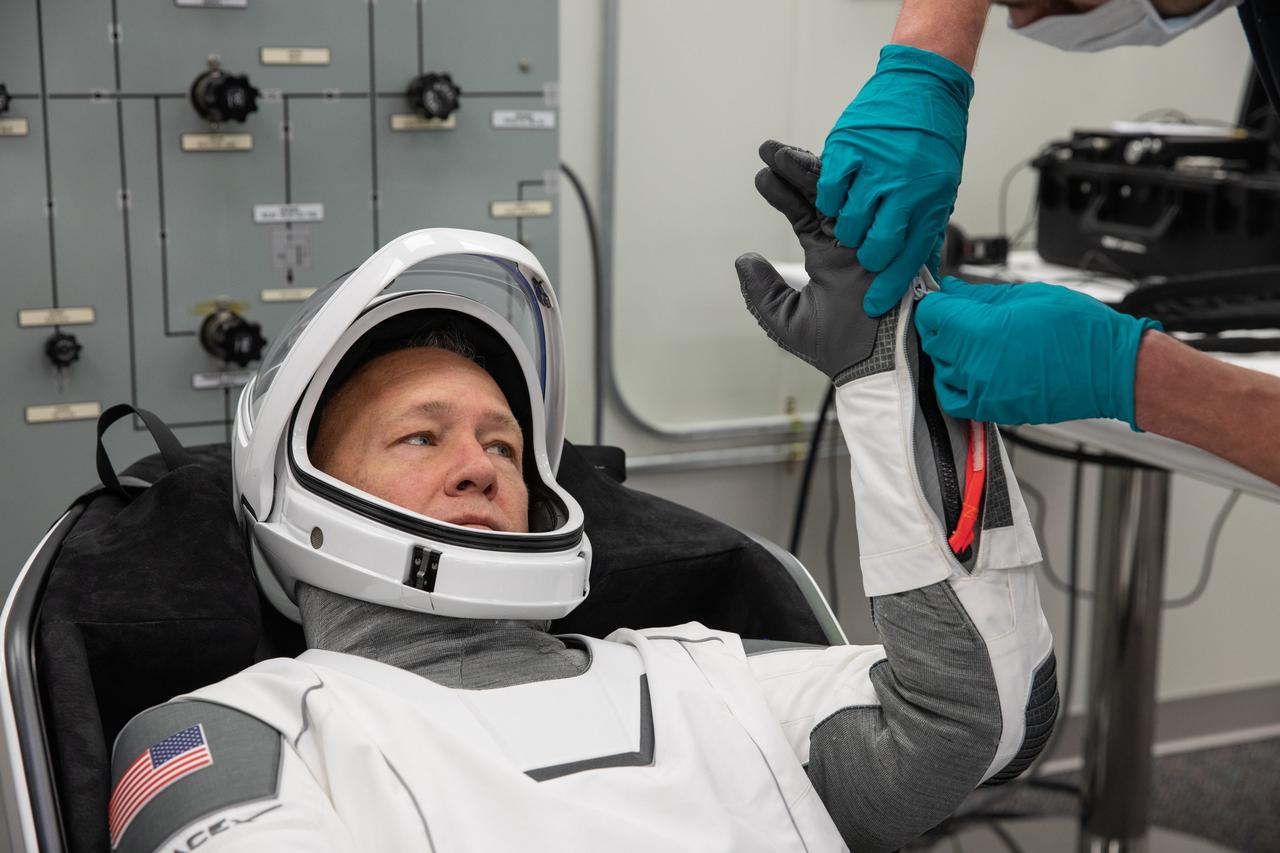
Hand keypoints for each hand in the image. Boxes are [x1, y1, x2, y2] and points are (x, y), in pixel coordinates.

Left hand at [735, 140, 884, 385]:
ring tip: (778, 152)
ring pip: (837, 191)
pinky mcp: (883, 235)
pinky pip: (860, 200)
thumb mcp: (786, 319)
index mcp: (828, 258)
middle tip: (768, 149)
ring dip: (808, 169)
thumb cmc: (837, 349)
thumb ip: (762, 291)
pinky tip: (812, 163)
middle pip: (820, 196)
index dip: (782, 194)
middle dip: (794, 171)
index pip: (803, 215)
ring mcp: (867, 235)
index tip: (761, 175)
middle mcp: (848, 242)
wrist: (878, 362)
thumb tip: (742, 260)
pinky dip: (837, 182)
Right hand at [817, 45, 972, 317]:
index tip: (875, 305)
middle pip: (876, 245)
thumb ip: (929, 225)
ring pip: (850, 222)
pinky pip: (829, 190)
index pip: (909, 257)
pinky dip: (829, 200)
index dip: (890, 287)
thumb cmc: (933, 139)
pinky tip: (835, 198)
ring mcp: (876, 167)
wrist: (923, 84)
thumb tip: (926, 272)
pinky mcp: (849, 148)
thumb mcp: (943, 187)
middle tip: (860, 254)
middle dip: (866, 259)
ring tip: (849, 223)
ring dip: (846, 229)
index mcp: (931, 200)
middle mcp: (905, 187)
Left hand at [914, 276, 1162, 426]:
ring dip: (950, 354)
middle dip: (943, 325)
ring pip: (941, 370)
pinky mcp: (992, 410)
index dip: (935, 302)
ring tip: (977, 342)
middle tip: (965, 316)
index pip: (931, 314)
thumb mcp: (1026, 296)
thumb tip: (953, 289)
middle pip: (932, 341)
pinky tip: (972, 371)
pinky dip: (955, 385)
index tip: (943, 299)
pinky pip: (954, 400)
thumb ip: (980, 295)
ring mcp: (981, 391)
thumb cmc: (1079, 331)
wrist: (1110, 370)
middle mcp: (974, 365)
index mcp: (980, 331)